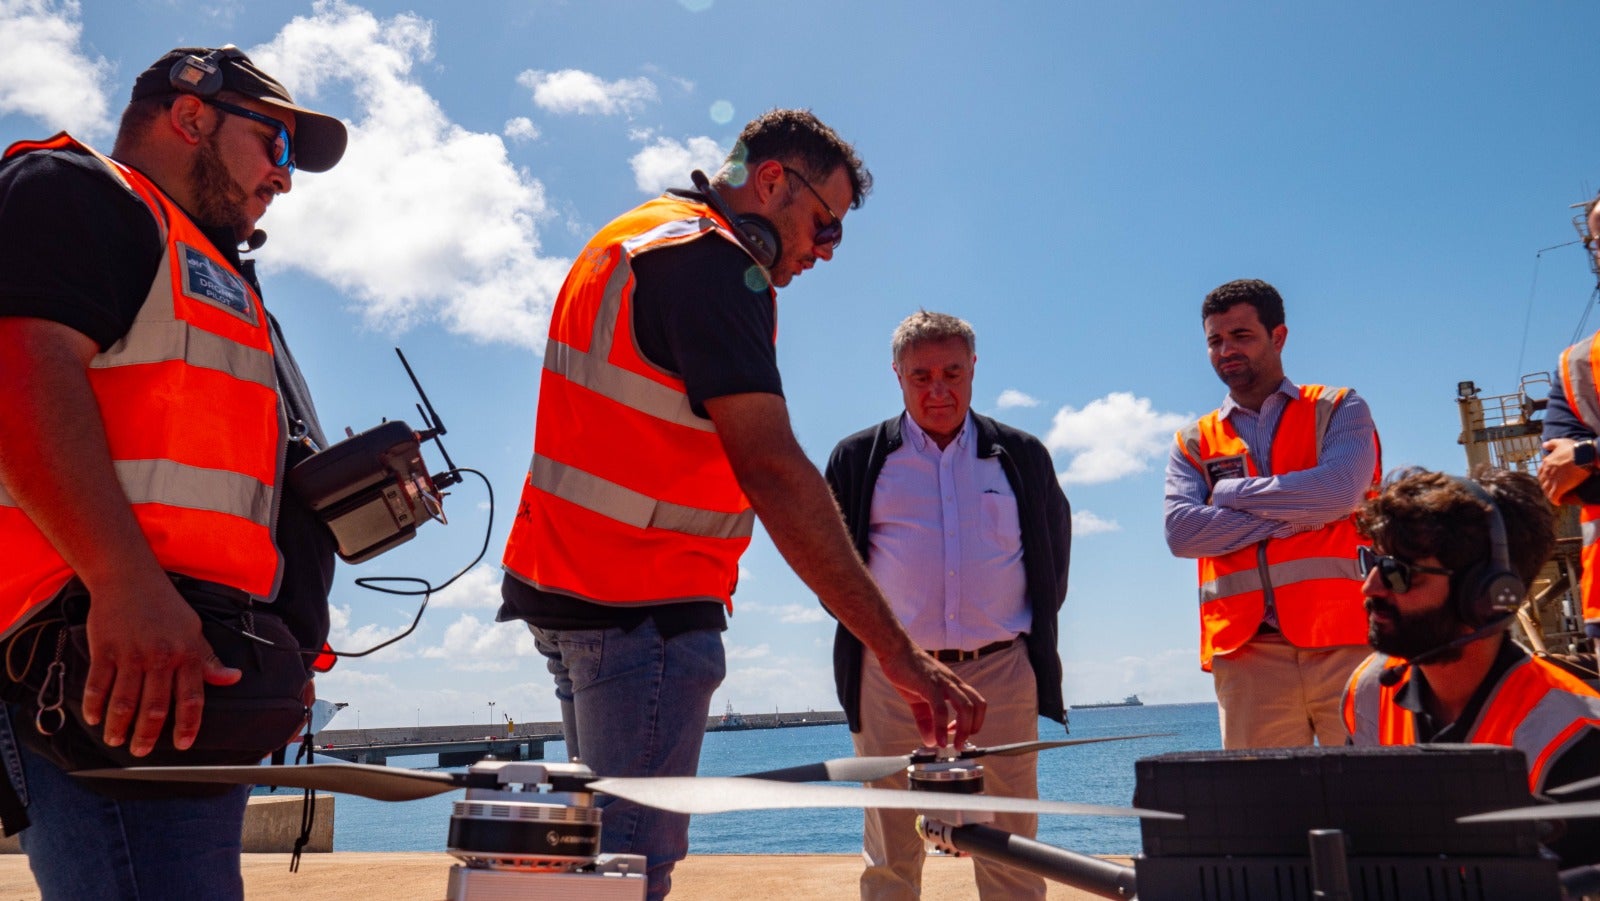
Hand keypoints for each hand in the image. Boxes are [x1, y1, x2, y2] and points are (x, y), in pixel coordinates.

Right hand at [80, 576, 241, 756]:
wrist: (130, 578)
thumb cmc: (166, 606)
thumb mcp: (195, 630)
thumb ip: (208, 659)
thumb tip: (232, 678)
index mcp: (186, 654)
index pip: (192, 698)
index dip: (188, 725)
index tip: (184, 745)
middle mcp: (160, 657)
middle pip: (155, 707)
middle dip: (148, 735)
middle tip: (142, 752)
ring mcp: (131, 654)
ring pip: (125, 701)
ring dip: (119, 726)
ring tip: (116, 740)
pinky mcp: (104, 649)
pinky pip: (98, 685)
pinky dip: (95, 705)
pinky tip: (94, 719)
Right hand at [877, 644, 986, 745]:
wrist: (895, 650)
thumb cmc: (908, 671)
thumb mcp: (918, 700)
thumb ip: (925, 721)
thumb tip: (931, 741)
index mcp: (954, 684)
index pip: (977, 703)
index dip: (973, 721)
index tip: (957, 733)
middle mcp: (953, 682)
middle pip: (977, 705)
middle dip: (973, 728)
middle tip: (960, 743)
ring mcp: (942, 683)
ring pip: (965, 707)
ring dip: (963, 730)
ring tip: (953, 745)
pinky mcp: (929, 685)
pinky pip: (941, 708)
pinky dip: (941, 727)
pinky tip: (936, 740)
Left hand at [1539, 438, 1590, 504]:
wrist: (1583, 455)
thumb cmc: (1574, 448)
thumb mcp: (1560, 442)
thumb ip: (1551, 443)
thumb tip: (1544, 445)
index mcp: (1546, 462)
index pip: (1541, 473)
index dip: (1545, 478)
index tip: (1551, 481)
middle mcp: (1546, 471)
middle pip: (1543, 483)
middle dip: (1547, 487)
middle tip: (1553, 491)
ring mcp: (1552, 480)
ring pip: (1547, 491)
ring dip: (1550, 495)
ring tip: (1555, 498)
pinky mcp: (1559, 487)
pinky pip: (1553, 497)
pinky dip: (1555, 500)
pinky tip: (1558, 502)